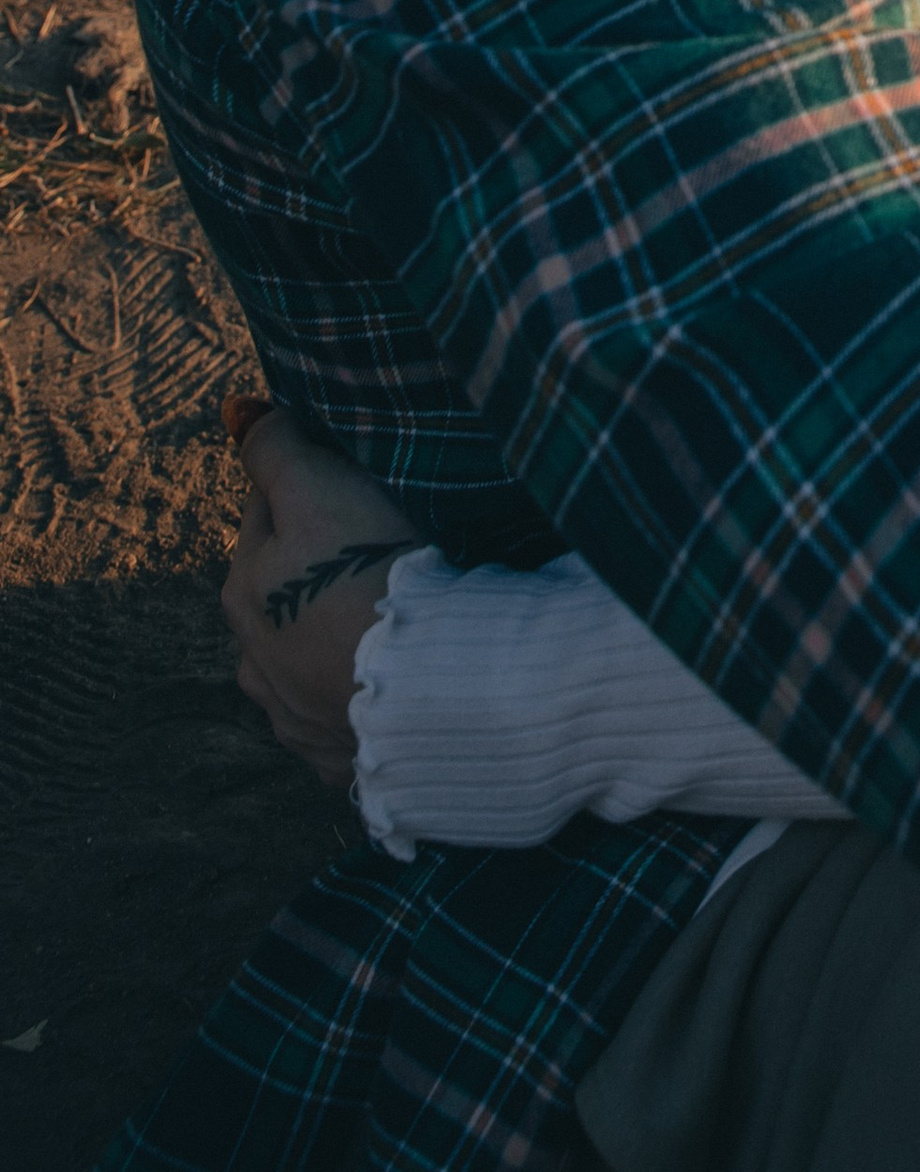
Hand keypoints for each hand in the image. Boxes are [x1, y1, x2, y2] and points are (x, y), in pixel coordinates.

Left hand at [221, 402, 418, 789]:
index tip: (354, 479)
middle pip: (282, 589)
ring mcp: (293, 716)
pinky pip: (345, 709)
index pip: (265, 513)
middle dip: (316, 566)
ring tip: (390, 613)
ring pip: (306, 654)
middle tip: (379, 541)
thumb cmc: (368, 572)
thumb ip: (276, 450)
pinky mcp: (337, 757)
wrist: (428, 687)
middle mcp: (252, 660)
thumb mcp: (318, 489)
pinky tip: (395, 672)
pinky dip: (362, 687)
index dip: (309, 487)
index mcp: (241, 592)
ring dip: (333, 632)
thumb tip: (239, 415)